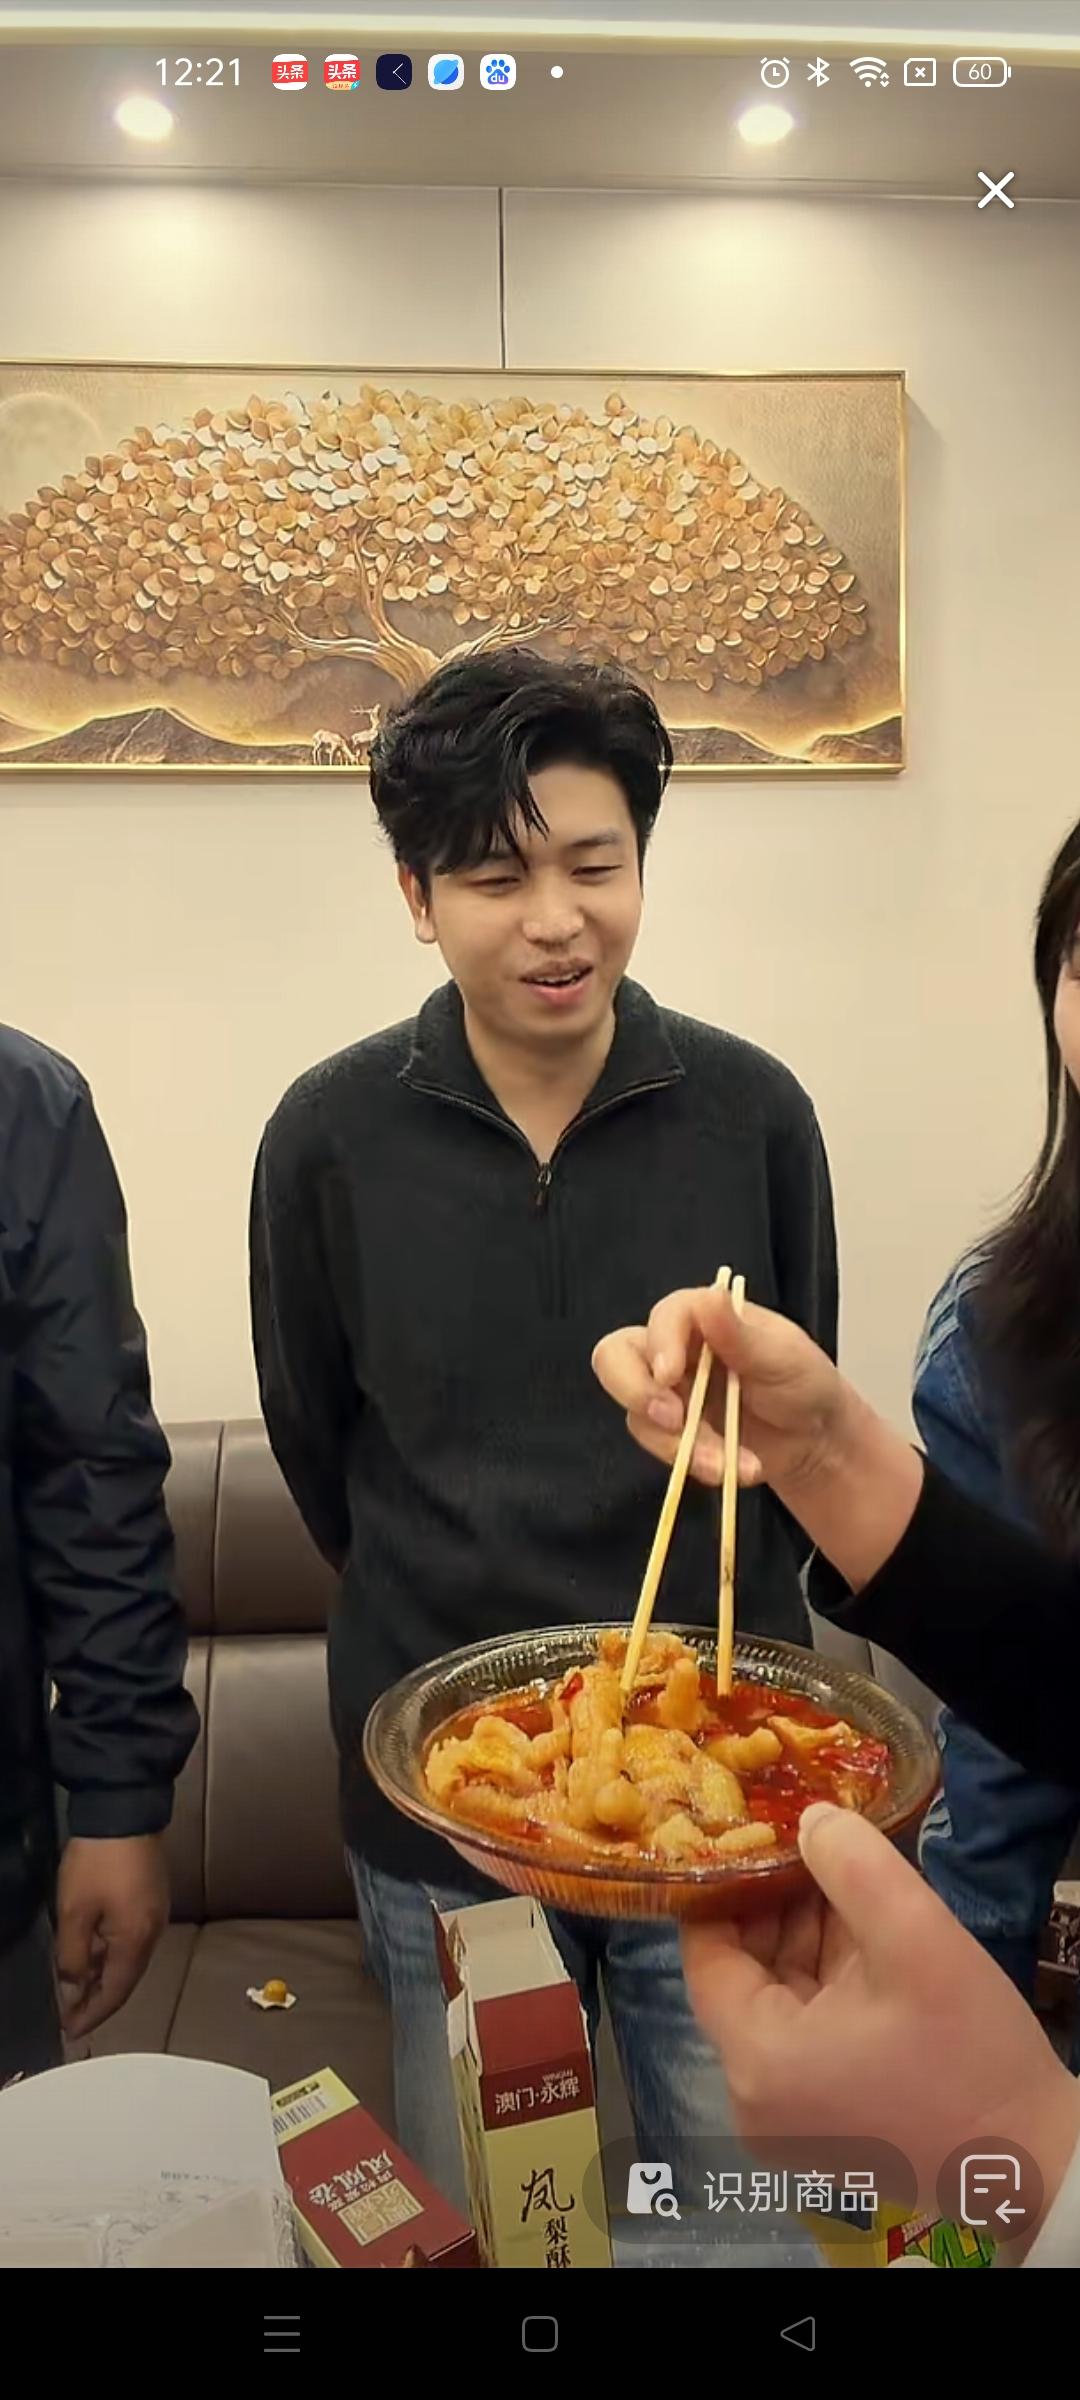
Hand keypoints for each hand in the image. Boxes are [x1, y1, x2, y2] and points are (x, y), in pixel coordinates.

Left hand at [55, 1835, 168, 2039]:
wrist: (125, 1810)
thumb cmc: (97, 1863)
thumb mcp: (74, 1911)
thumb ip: (74, 1956)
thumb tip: (74, 1988)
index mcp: (137, 1941)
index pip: (116, 1992)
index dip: (92, 2014)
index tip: (71, 2031)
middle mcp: (154, 1933)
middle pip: (127, 1979)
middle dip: (98, 1999)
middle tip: (71, 2014)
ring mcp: (156, 1914)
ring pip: (130, 1959)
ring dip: (105, 1977)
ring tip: (78, 1988)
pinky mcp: (152, 1897)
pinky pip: (132, 1940)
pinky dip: (113, 1955)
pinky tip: (95, 1954)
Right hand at [592, 1282, 853, 1491]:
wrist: (814, 1440)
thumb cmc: (803, 1382)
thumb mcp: (782, 1356)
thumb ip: (740, 1334)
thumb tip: (711, 1296)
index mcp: (701, 1318)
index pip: (663, 1317)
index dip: (660, 1343)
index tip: (671, 1375)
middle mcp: (673, 1351)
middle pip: (616, 1357)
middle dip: (636, 1392)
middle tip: (672, 1422)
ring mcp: (667, 1394)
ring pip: (637, 1413)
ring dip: (678, 1444)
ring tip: (725, 1466)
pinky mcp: (670, 1434)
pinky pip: (659, 1448)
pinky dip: (693, 1463)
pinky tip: (733, 1470)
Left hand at [682, 1804, 1079, 2251]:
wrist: (1031, 2163)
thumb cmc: (969, 2055)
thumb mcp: (916, 1940)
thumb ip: (854, 1866)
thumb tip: (808, 1818)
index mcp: (756, 2060)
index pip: (706, 1952)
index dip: (727, 1886)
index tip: (757, 1833)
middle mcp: (753, 2098)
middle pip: (743, 1974)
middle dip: (778, 1906)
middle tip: (812, 1843)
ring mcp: (787, 2116)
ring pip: (778, 1998)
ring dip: (808, 1939)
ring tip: (844, 1877)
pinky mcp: (822, 2120)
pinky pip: (805, 2031)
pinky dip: (829, 1981)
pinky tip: (864, 1934)